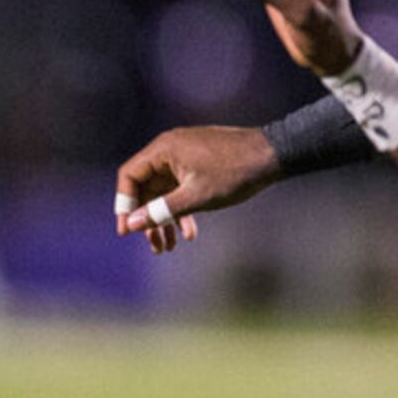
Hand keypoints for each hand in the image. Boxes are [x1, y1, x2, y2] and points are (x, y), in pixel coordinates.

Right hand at [114, 125, 279, 250]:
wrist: (273, 155)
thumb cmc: (234, 173)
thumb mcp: (196, 197)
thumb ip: (161, 211)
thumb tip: (131, 224)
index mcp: (163, 149)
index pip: (129, 176)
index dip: (124, 205)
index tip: (126, 231)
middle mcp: (169, 149)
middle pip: (146, 188)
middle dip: (149, 220)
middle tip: (154, 247)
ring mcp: (184, 156)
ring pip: (164, 192)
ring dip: (165, 220)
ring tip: (170, 248)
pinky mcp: (197, 163)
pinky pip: (180, 188)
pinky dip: (182, 210)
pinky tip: (191, 233)